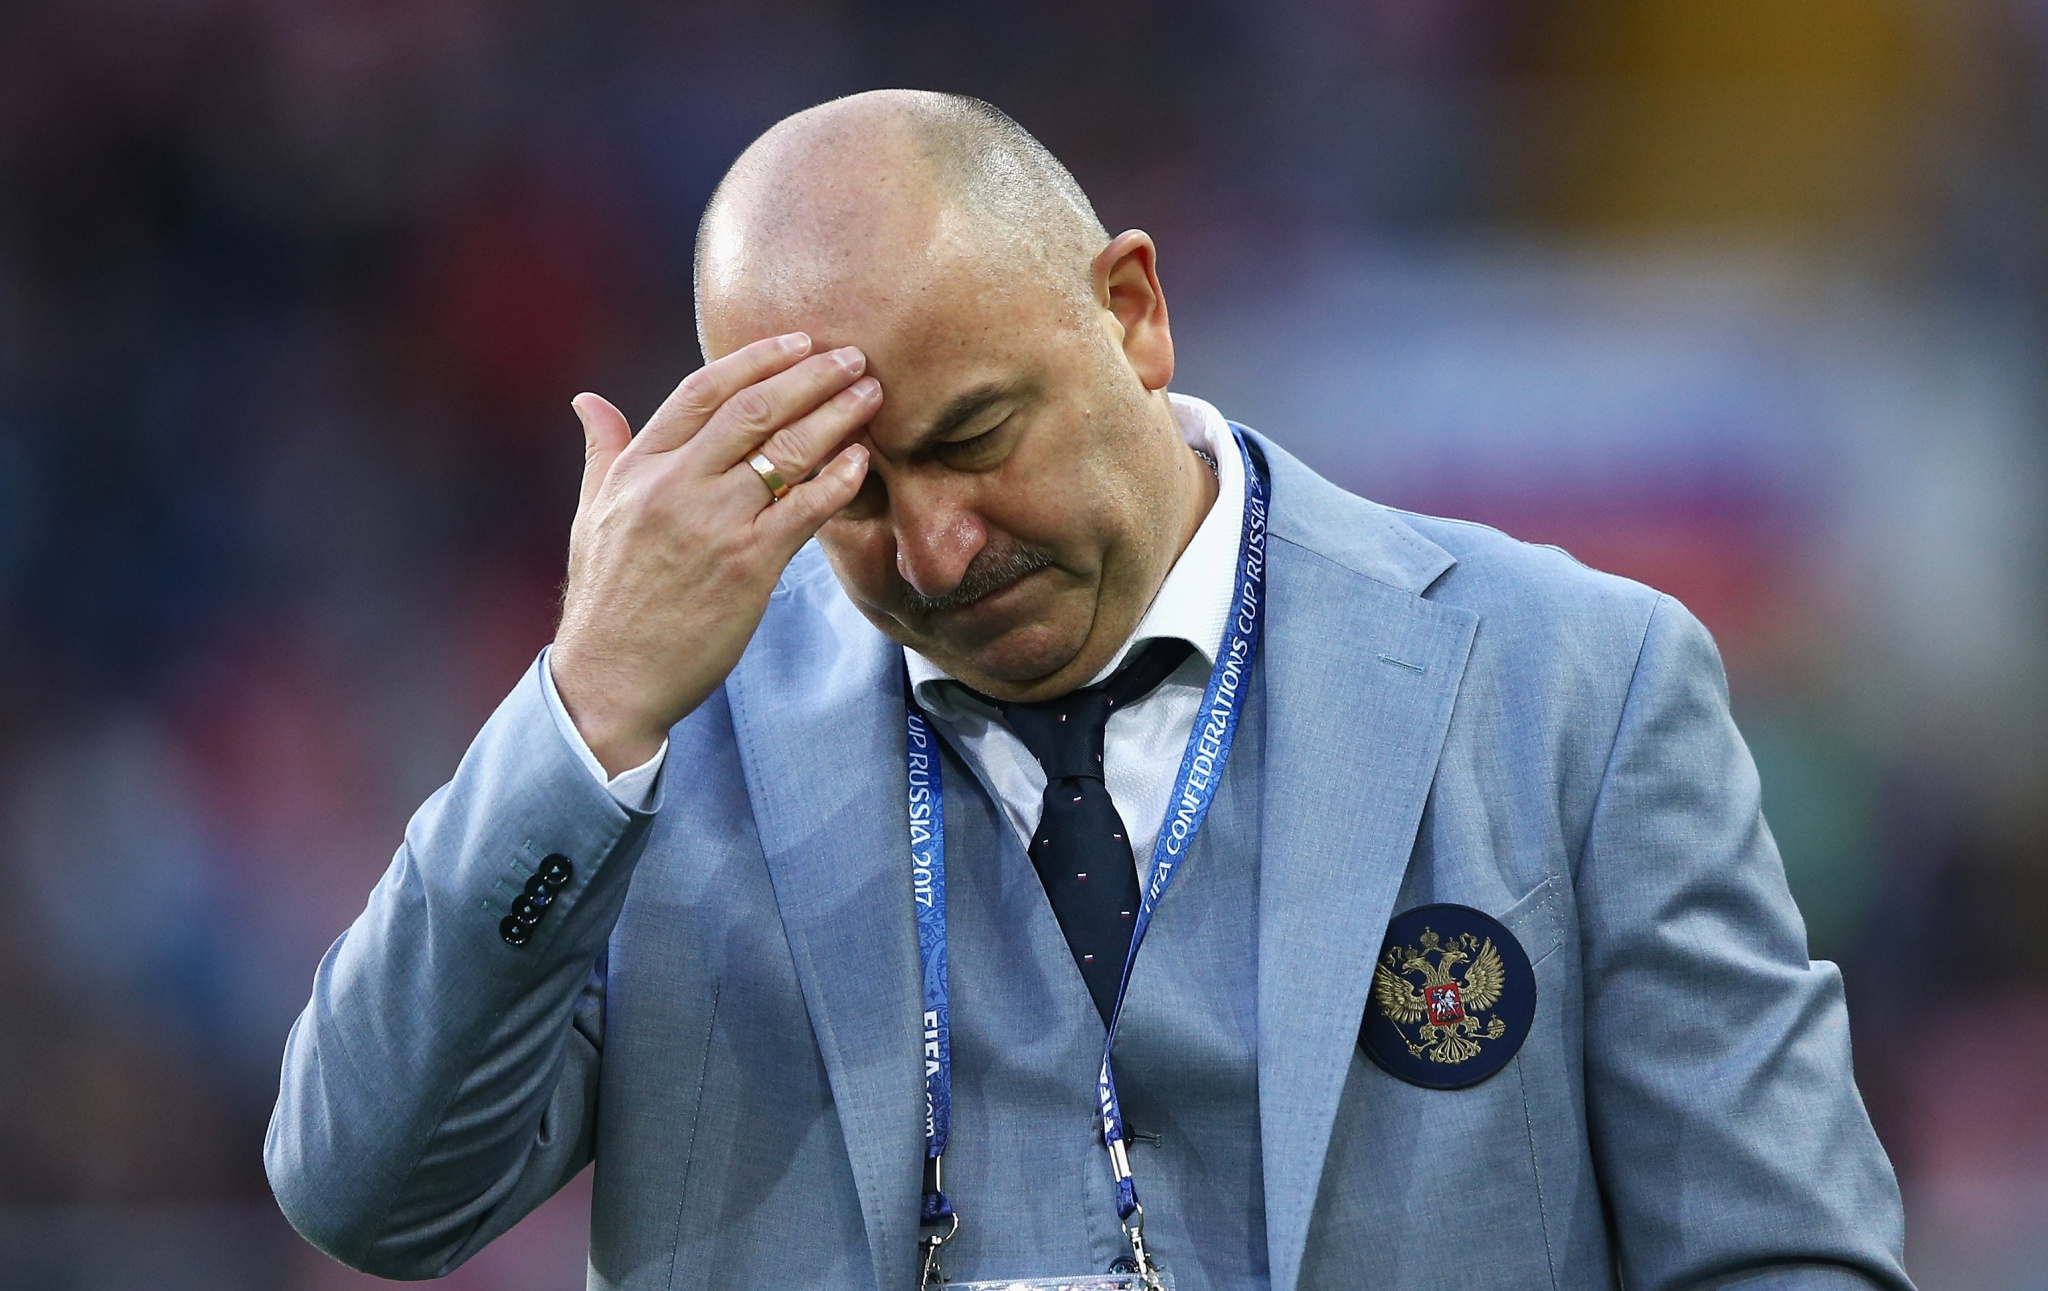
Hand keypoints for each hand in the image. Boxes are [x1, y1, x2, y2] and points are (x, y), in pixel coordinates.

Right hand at [551, 332, 878, 774]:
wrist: (612, 679)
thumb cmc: (607, 599)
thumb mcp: (593, 514)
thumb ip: (603, 451)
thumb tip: (588, 401)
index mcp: (638, 468)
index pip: (702, 390)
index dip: (755, 358)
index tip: (798, 341)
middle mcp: (674, 486)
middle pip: (752, 409)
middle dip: (810, 375)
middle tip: (854, 358)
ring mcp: (712, 524)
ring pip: (784, 451)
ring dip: (835, 416)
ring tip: (871, 395)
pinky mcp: (747, 566)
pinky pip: (804, 509)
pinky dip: (837, 479)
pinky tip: (862, 460)